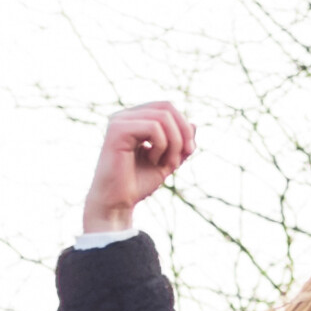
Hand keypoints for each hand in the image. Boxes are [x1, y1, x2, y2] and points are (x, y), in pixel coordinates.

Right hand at [82, 101, 197, 236]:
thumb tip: (194, 124)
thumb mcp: (167, 160)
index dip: (184, 125)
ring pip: (163, 116)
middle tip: (183, 156)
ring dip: (174, 142)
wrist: (117, 203)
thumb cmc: (137, 184)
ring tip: (168, 163)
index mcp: (133, 120)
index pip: (166, 107)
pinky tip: (152, 161)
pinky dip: (162, 146)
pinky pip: (153, 127)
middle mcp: (124, 116)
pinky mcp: (117, 130)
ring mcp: (119, 121)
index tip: (189, 151)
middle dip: (182, 132)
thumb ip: (180, 143)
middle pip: (166, 107)